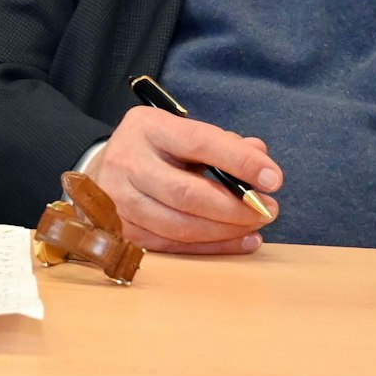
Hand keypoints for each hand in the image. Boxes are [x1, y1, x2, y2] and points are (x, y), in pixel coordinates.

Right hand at [90, 105, 281, 254]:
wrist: (102, 170)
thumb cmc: (154, 150)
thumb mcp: (181, 133)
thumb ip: (221, 143)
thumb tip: (260, 156)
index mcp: (147, 128)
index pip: (199, 142)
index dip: (239, 161)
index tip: (273, 178)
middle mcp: (128, 162)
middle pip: (187, 193)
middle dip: (235, 207)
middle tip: (268, 210)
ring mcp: (120, 200)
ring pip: (180, 225)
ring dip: (226, 231)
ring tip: (255, 226)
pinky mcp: (123, 231)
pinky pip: (174, 246)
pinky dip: (212, 247)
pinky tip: (239, 241)